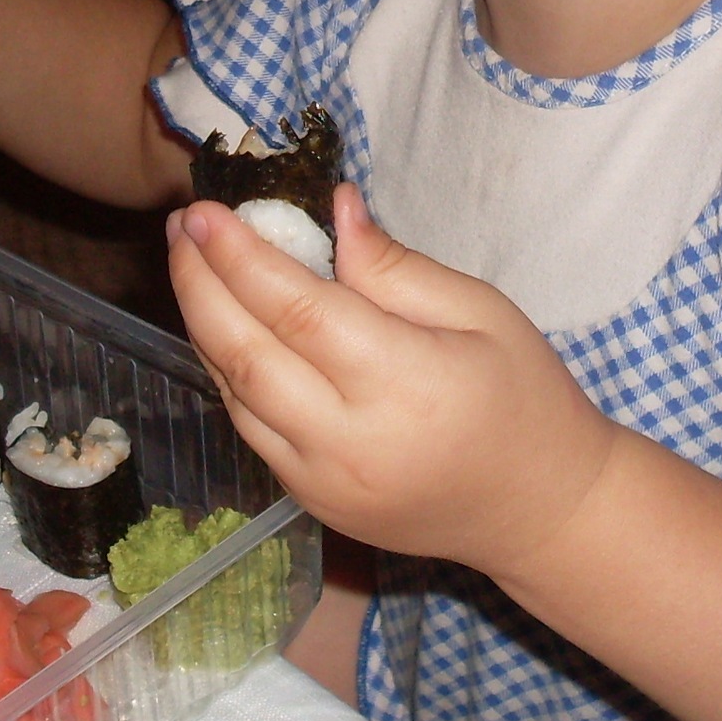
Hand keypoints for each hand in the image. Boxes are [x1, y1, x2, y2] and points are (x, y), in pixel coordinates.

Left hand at [167, 186, 617, 579]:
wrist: (540, 511)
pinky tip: (224, 326)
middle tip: (181, 226)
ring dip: (203, 325)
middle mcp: (346, 440)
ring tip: (190, 264)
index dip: (240, 256)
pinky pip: (252, 429)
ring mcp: (321, 481)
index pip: (295, 309)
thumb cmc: (524, 397)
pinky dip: (229, 372)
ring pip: (235, 394)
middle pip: (245, 354)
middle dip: (200, 284)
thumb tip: (335, 210)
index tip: (204, 211)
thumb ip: (397, 268)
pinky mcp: (311, 502)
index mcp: (401, 383)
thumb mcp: (482, 312)